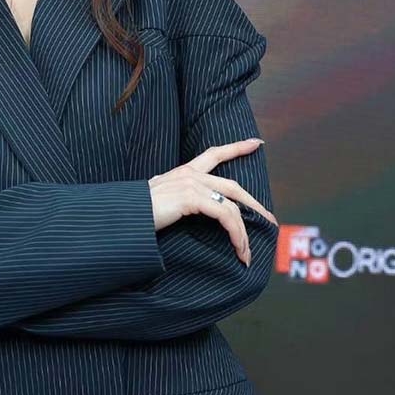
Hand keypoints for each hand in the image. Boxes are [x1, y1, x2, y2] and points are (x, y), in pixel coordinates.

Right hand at [148, 138, 278, 265]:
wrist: (125, 217)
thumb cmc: (138, 214)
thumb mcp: (161, 202)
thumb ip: (176, 201)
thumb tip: (186, 210)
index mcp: (182, 173)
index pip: (213, 154)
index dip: (236, 147)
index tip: (256, 143)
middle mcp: (189, 175)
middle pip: (232, 186)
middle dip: (255, 204)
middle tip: (270, 220)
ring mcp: (191, 185)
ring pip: (231, 206)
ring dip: (243, 232)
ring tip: (246, 252)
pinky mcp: (191, 198)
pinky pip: (224, 216)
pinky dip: (236, 233)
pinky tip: (238, 247)